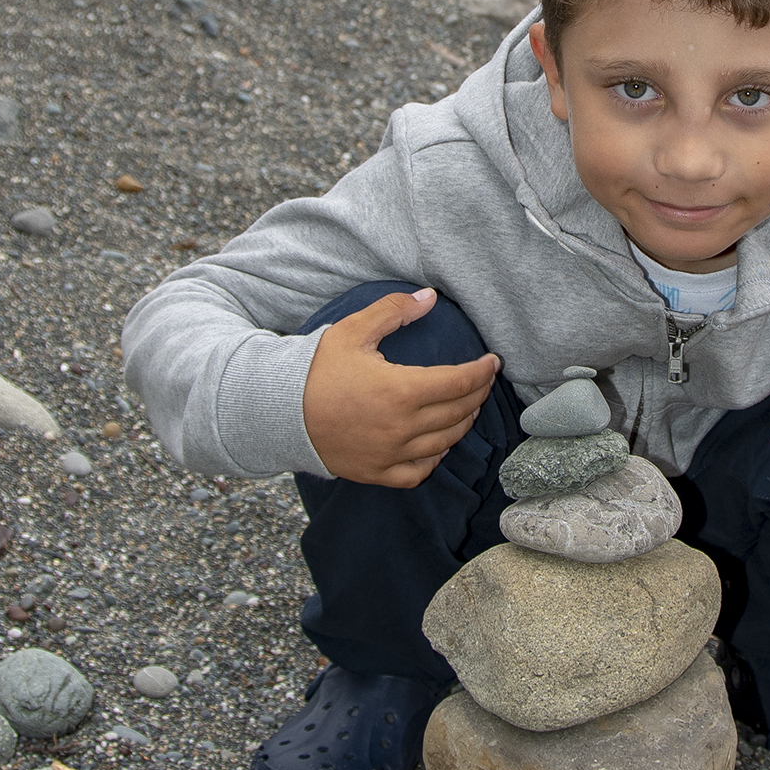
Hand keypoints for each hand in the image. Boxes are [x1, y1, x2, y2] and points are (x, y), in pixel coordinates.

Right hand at [302, 289, 497, 486]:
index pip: (460, 382)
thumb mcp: (354, 331)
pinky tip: (438, 444)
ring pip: (445, 442)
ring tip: (467, 407)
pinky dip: (435, 458)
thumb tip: (430, 297)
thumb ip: (394, 310)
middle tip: (482, 380)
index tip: (493, 362)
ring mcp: (391, 454)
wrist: (277, 413)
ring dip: (463, 423)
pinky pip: (419, 472)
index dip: (482, 371)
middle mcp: (402, 427)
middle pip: (459, 412)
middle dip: (477, 394)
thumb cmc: (316, 370)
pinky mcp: (378, 472)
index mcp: (402, 391)